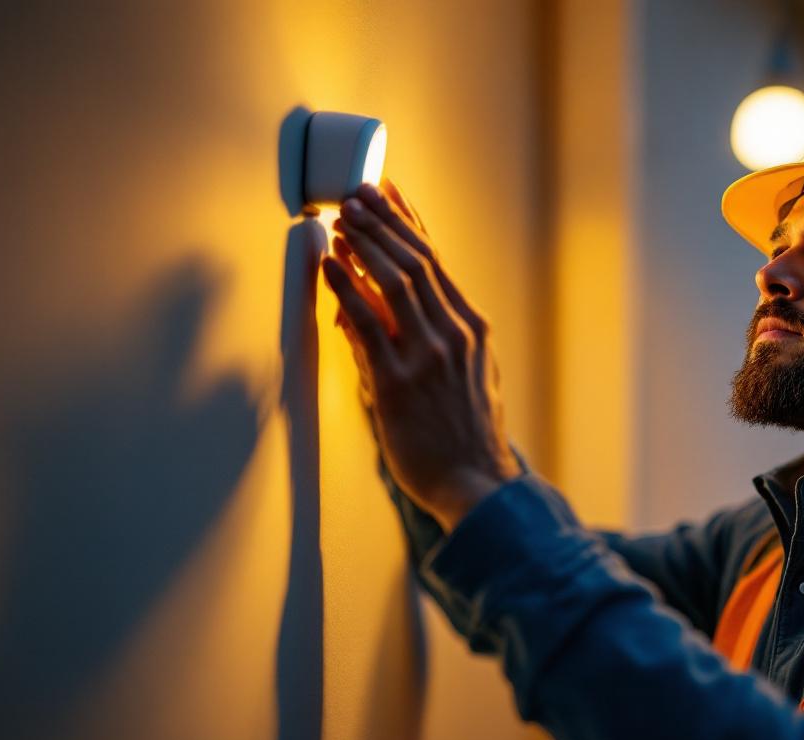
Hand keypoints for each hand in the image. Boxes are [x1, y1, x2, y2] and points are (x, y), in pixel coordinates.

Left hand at [322, 181, 519, 530]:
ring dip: (363, 244)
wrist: (474, 483)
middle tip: (357, 193)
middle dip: (382, 222)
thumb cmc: (467, 435)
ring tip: (340, 217)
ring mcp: (426, 356)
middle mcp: (453, 333)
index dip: (409, 223)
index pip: (436, 262)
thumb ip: (437, 340)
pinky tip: (329, 264)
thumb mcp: (469, 376)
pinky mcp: (397, 382)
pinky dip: (346, 288)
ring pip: (393, 283)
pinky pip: (367, 324)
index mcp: (472, 328)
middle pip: (414, 262)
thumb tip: (390, 313)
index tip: (390, 193)